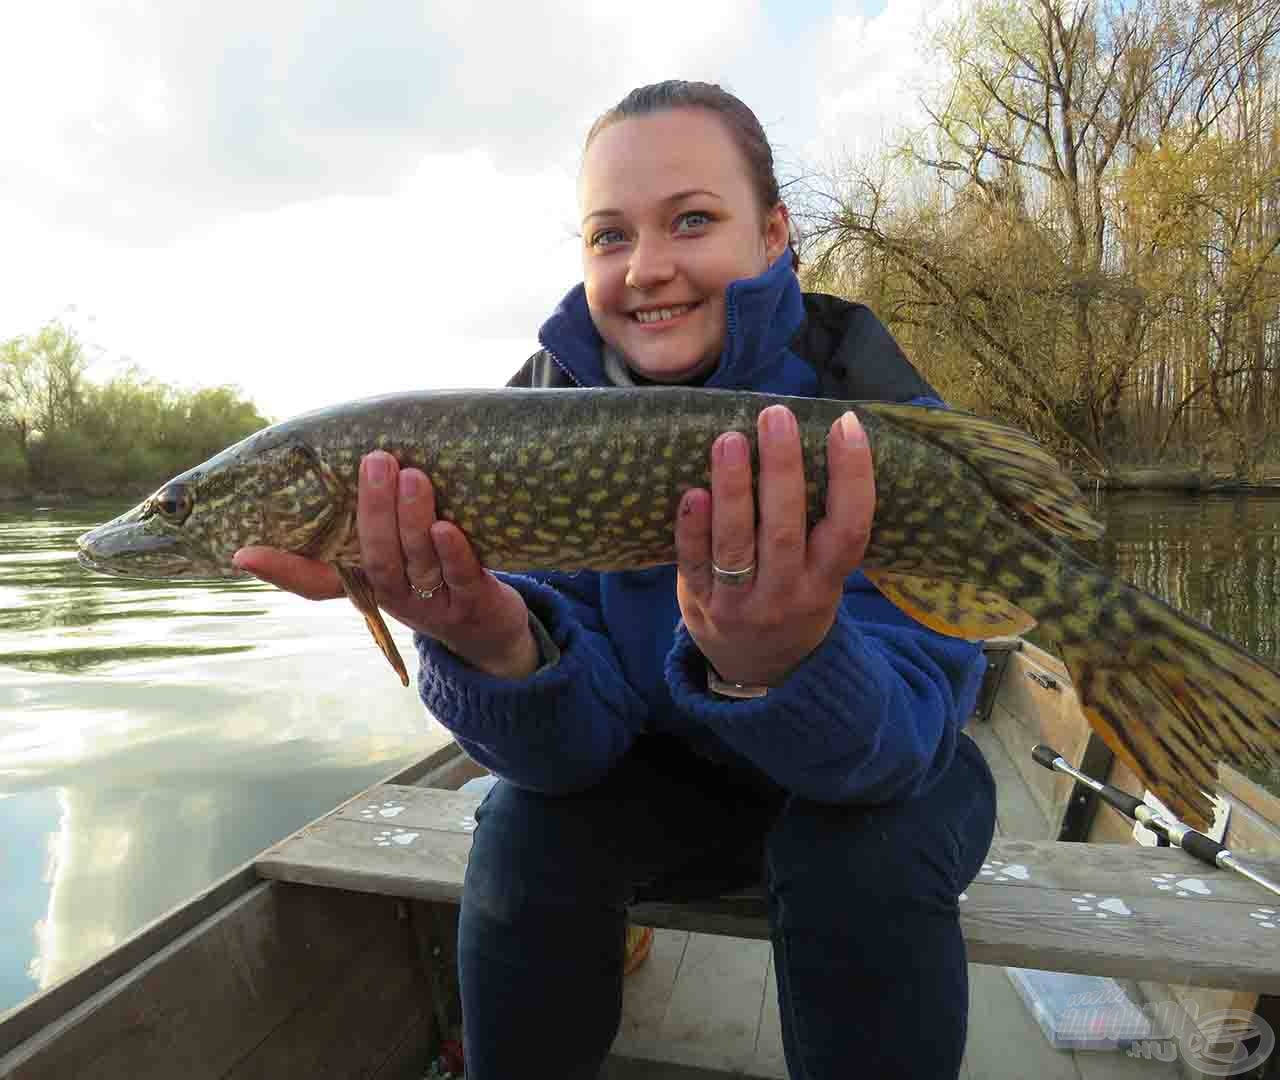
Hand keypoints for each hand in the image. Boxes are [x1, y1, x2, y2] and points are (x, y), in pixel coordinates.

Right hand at [233, 451, 538, 679]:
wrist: (492, 628)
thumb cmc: (439, 570)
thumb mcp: (403, 549)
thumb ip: (376, 516)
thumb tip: (348, 458)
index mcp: (368, 582)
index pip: (317, 582)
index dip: (281, 570)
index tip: (243, 552)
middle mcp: (394, 595)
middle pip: (375, 558)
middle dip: (373, 510)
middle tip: (375, 461)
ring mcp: (433, 603)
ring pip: (416, 562)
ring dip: (411, 519)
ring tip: (412, 476)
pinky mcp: (472, 602)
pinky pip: (459, 576)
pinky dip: (453, 553)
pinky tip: (446, 527)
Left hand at [675, 405, 874, 686]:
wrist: (760, 671)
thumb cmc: (796, 601)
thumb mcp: (823, 576)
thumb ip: (819, 526)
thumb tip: (811, 437)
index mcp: (826, 582)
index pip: (849, 529)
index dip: (852, 477)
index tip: (845, 425)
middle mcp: (787, 595)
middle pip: (785, 530)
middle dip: (782, 471)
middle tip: (776, 416)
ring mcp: (740, 604)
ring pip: (736, 545)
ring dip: (732, 490)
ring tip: (730, 440)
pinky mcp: (699, 604)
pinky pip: (692, 565)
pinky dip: (691, 530)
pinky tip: (692, 492)